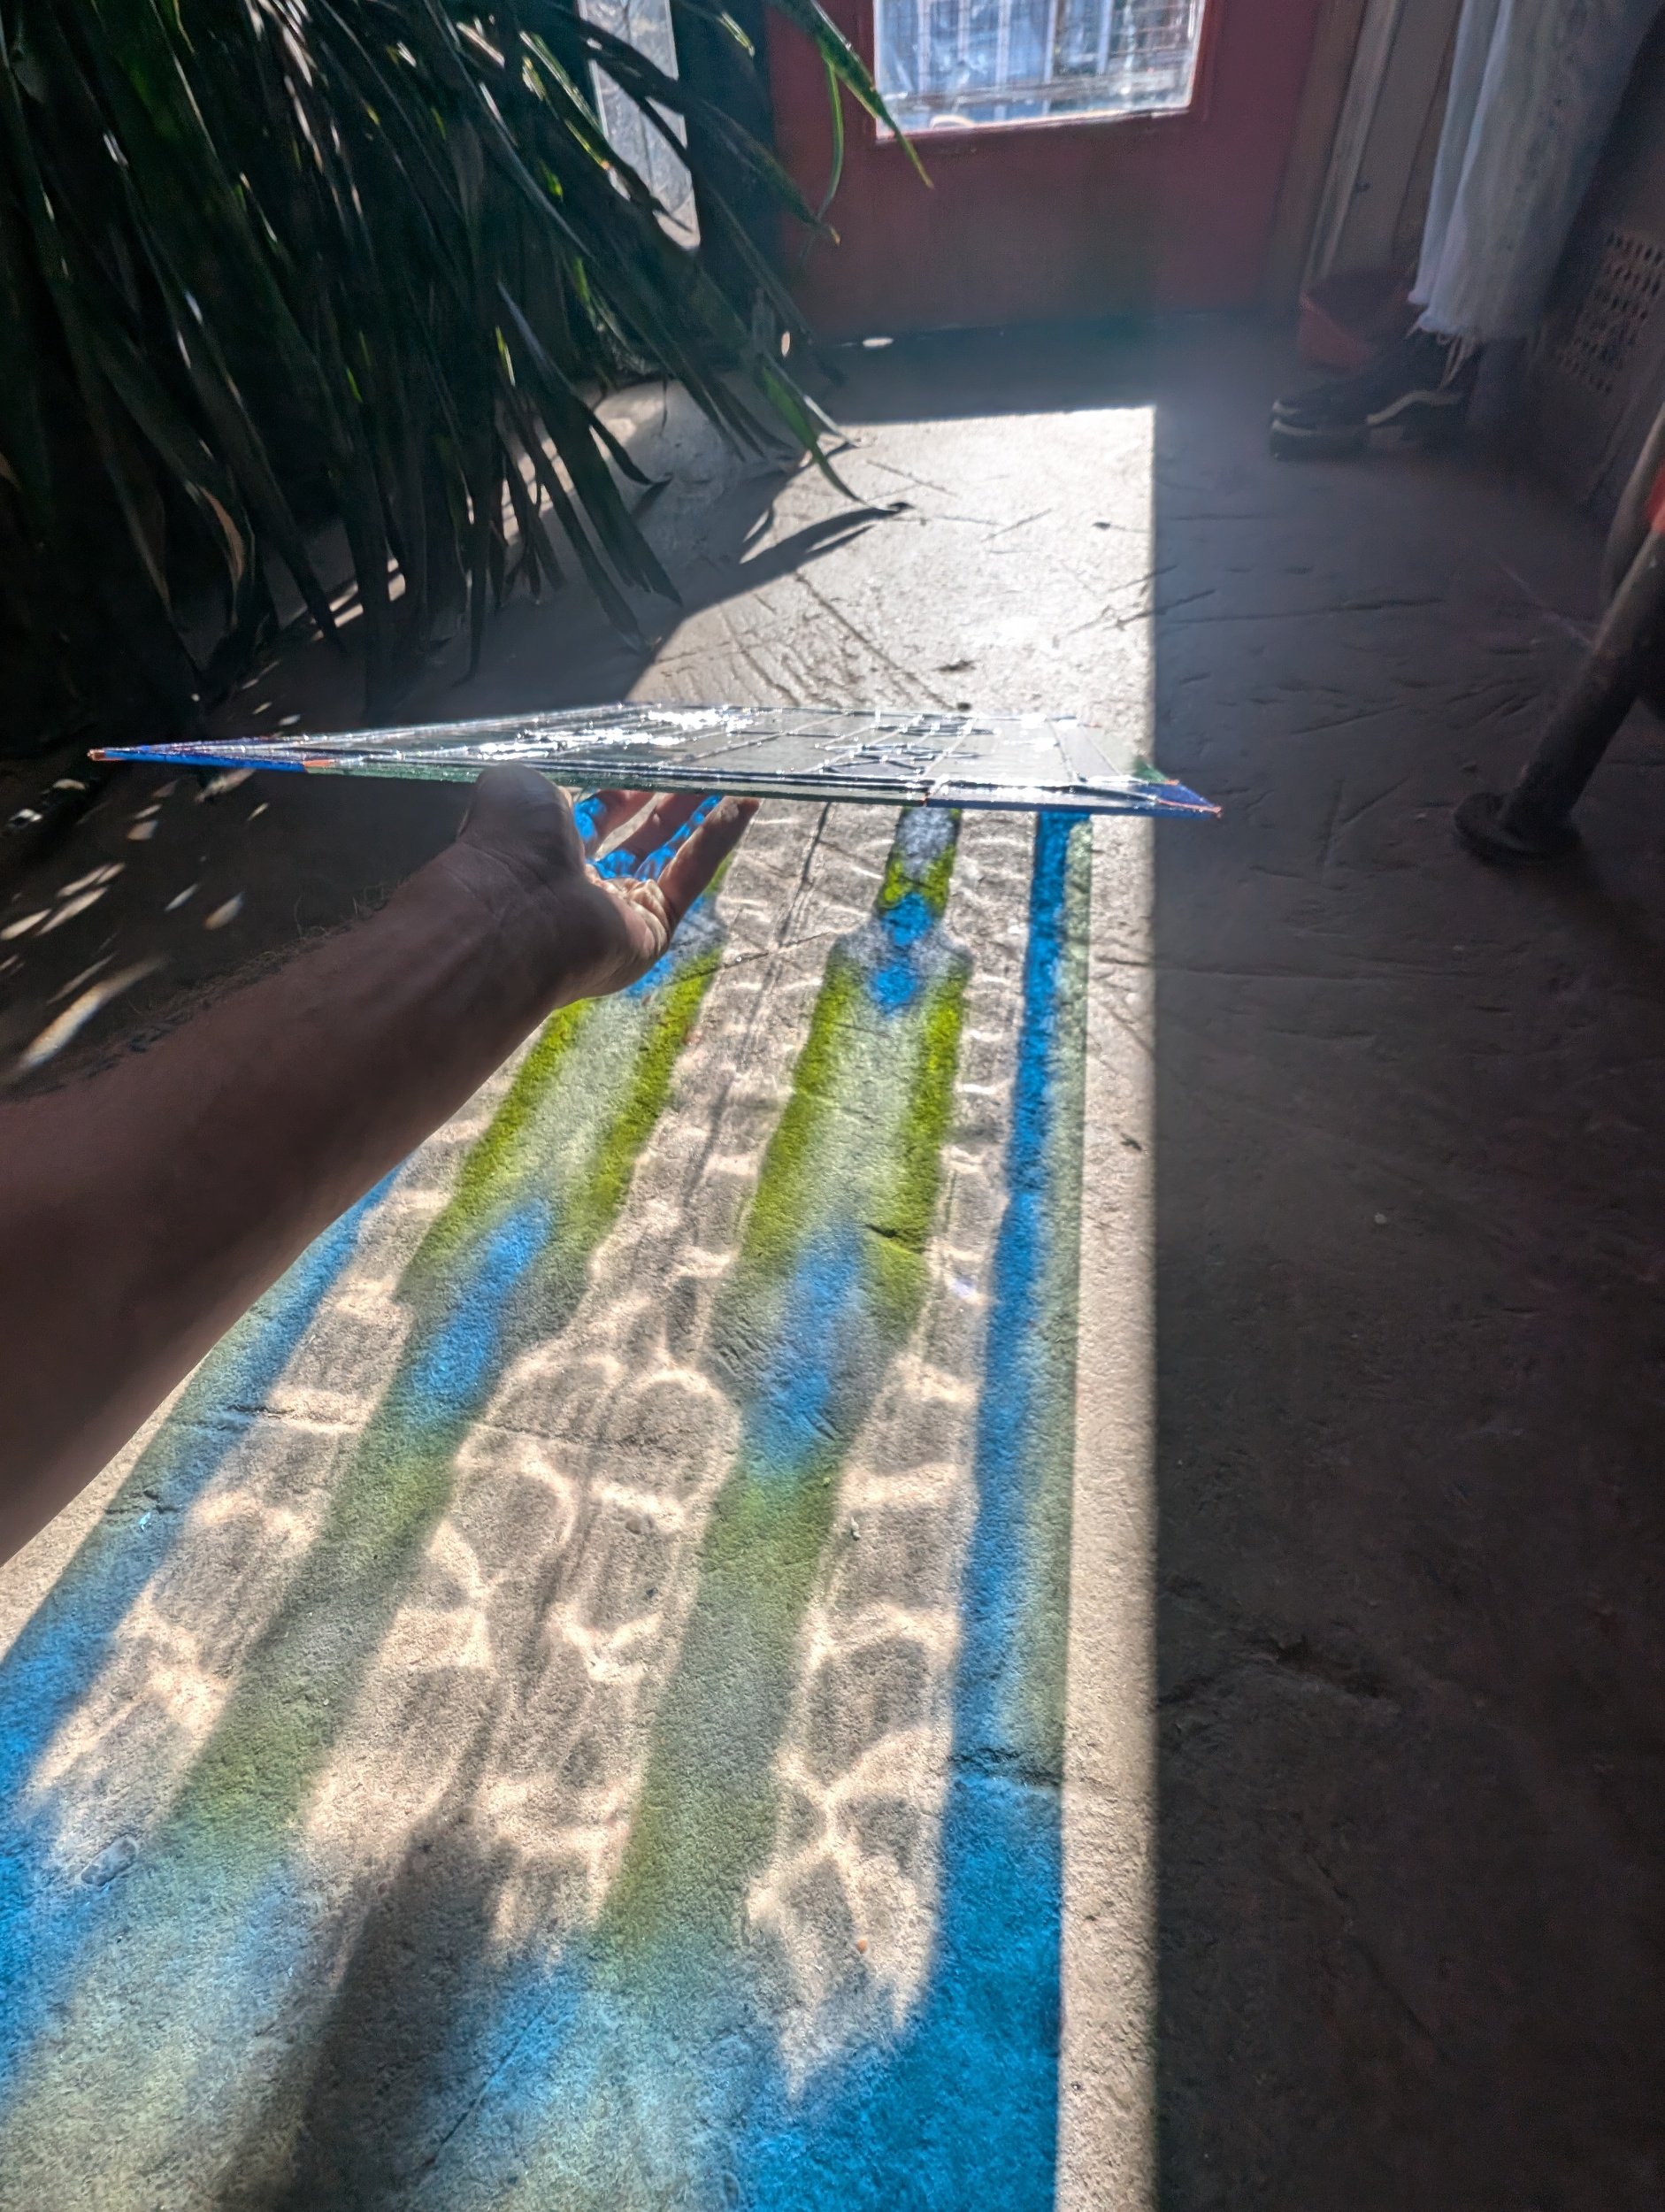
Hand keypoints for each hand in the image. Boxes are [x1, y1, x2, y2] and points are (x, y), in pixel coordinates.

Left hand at [438, 763, 757, 1002]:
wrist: (516, 909)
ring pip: (671, 855)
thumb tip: (585, 766)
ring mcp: (620, 910)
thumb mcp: (523, 785)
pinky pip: (690, 878)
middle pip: (640, 836)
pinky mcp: (654, 931)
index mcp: (547, 848)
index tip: (659, 758)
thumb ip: (558, 775)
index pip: (599, 815)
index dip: (630, 786)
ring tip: (730, 778)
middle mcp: (584, 883)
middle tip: (701, 767)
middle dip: (671, 800)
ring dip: (700, 816)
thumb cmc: (509, 843)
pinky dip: (717, 840)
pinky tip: (742, 804)